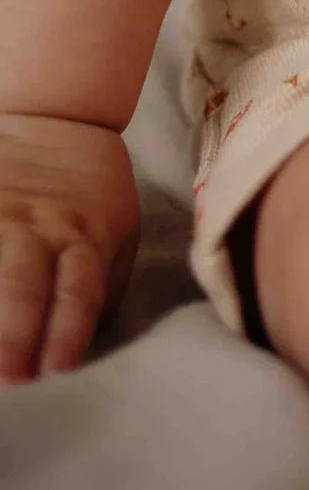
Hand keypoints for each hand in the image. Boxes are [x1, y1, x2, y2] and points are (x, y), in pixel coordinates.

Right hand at [0, 113, 138, 383]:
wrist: (57, 114)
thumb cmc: (89, 195)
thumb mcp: (117, 229)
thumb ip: (98, 286)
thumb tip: (70, 346)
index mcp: (83, 235)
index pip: (78, 289)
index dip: (67, 330)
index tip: (55, 367)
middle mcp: (38, 225)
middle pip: (24, 281)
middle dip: (14, 331)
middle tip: (8, 374)